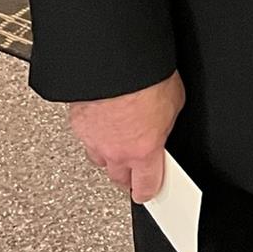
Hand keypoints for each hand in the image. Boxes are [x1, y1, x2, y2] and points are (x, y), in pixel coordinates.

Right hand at [69, 71, 184, 203]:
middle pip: (119, 179)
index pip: (146, 186)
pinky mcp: (78, 124)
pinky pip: (87, 137)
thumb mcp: (174, 103)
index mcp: (144, 151)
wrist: (116, 60)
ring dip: (110, 155)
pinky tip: (103, 121)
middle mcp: (116, 152)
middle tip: (135, 169)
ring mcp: (94, 139)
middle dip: (128, 176)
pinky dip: (95, 132)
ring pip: (100, 160)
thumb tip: (162, 127)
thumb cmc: (147, 77)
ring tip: (119, 143)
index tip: (148, 191)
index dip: (148, 191)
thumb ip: (165, 126)